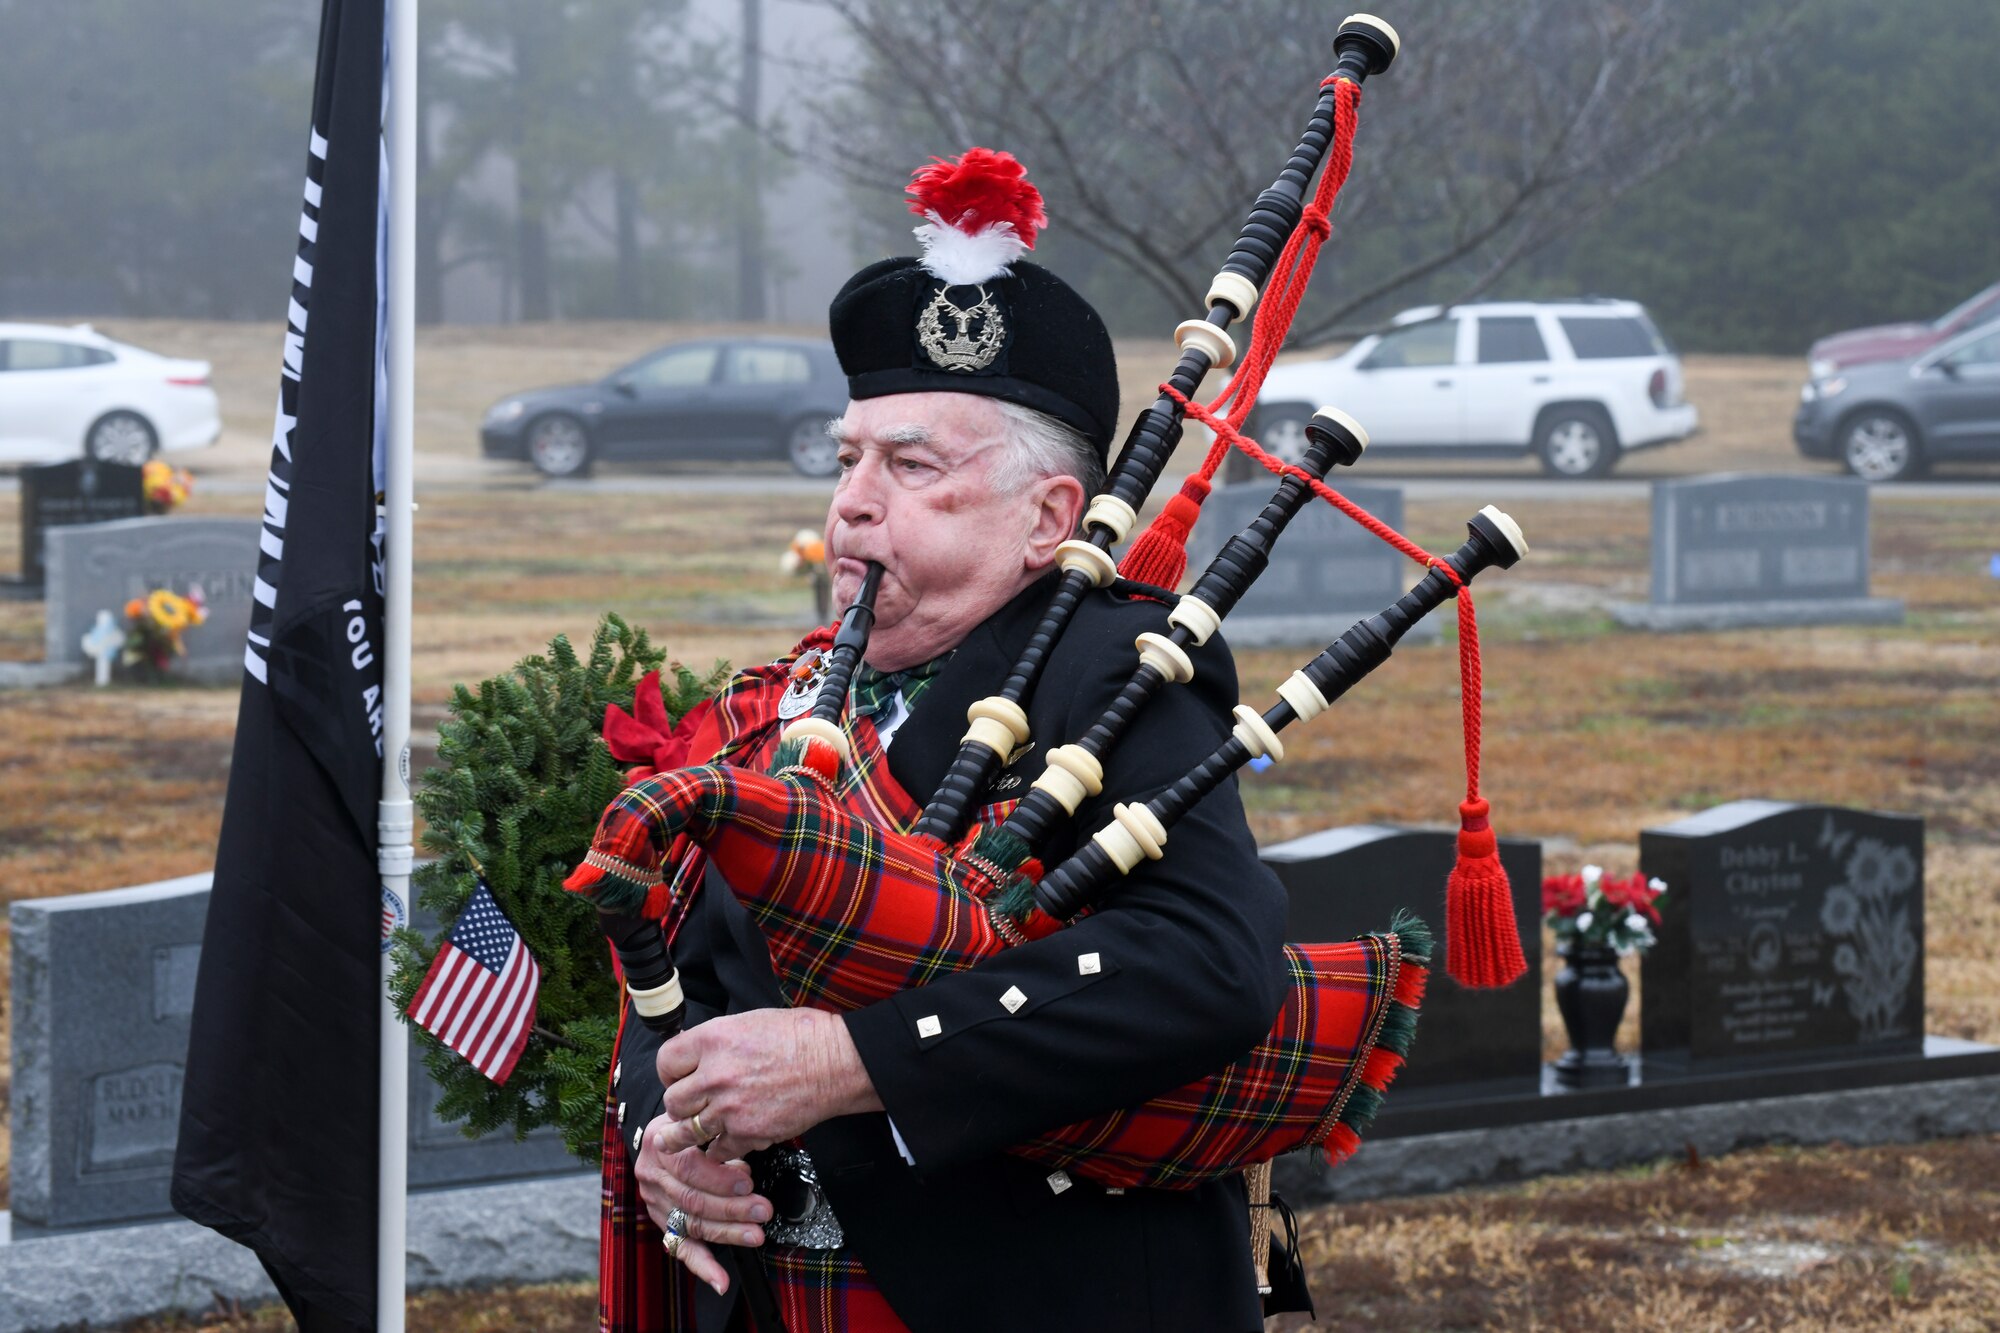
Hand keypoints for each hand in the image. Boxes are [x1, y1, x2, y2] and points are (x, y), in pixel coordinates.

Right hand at [634, 1123, 771, 1296]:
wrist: (664, 1135)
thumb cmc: (690, 1126)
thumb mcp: (699, 1120)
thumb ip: (717, 1139)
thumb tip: (742, 1167)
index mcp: (661, 1147)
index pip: (689, 1167)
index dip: (719, 1178)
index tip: (747, 1182)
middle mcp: (653, 1177)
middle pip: (692, 1199)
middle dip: (731, 1208)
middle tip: (762, 1211)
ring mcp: (655, 1203)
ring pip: (693, 1224)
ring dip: (727, 1233)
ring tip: (755, 1235)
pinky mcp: (663, 1224)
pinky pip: (681, 1249)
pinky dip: (703, 1267)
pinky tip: (721, 1281)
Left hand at [655, 1007, 882, 1159]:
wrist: (836, 1063)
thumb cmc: (801, 1037)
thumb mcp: (749, 1022)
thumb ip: (717, 1041)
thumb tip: (695, 1055)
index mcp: (713, 1039)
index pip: (665, 1061)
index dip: (670, 1072)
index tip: (677, 1078)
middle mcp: (715, 1074)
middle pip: (672, 1100)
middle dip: (679, 1104)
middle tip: (689, 1106)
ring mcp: (729, 1108)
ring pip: (687, 1130)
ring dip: (687, 1133)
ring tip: (682, 1136)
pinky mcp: (748, 1133)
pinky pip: (717, 1149)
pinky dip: (719, 1149)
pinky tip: (724, 1142)